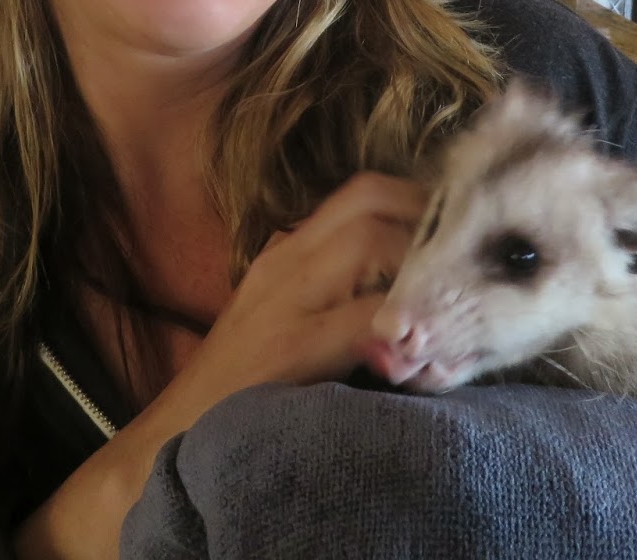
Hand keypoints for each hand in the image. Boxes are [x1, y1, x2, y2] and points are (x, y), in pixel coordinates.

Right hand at [13, 170, 426, 558]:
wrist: (166, 444)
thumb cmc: (240, 391)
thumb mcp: (288, 323)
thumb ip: (338, 296)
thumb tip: (420, 291)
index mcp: (287, 253)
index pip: (362, 193)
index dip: (420, 200)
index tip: (461, 231)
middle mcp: (283, 262)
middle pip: (369, 199)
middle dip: (429, 218)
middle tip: (470, 255)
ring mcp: (281, 301)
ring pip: (368, 241)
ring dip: (422, 262)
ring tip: (456, 295)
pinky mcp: (284, 349)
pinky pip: (358, 316)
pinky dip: (400, 324)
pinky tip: (424, 345)